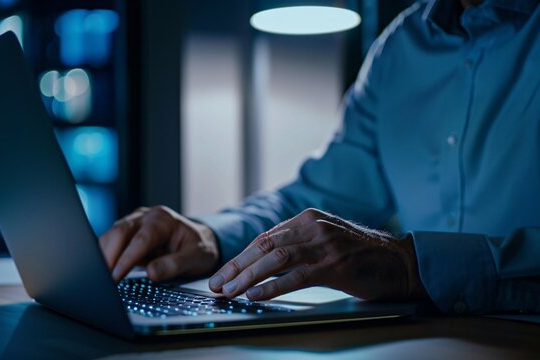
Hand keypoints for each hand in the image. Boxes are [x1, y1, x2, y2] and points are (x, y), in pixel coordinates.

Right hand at [99, 206, 218, 281]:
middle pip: (119, 232)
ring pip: (111, 235)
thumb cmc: (198, 248)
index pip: (141, 239)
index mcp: (163, 219)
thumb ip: (174, 265)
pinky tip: (103, 271)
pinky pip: (111, 242)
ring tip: (100, 278)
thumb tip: (152, 273)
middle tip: (102, 280)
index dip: (126, 259)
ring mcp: (134, 223)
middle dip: (108, 256)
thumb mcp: (195, 258)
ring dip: (103, 256)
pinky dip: (105, 256)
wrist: (199, 240)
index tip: (115, 277)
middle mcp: (146, 217)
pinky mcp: (127, 234)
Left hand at [208, 208, 426, 300]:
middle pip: (264, 246)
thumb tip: (262, 260)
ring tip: (230, 292)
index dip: (240, 257)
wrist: (399, 261)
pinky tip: (256, 295)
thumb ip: (298, 243)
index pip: (264, 238)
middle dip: (236, 267)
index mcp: (307, 219)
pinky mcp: (335, 266)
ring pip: (275, 259)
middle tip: (217, 285)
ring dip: (247, 277)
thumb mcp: (325, 239)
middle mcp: (312, 227)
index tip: (223, 273)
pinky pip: (296, 276)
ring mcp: (324, 245)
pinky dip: (272, 287)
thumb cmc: (360, 254)